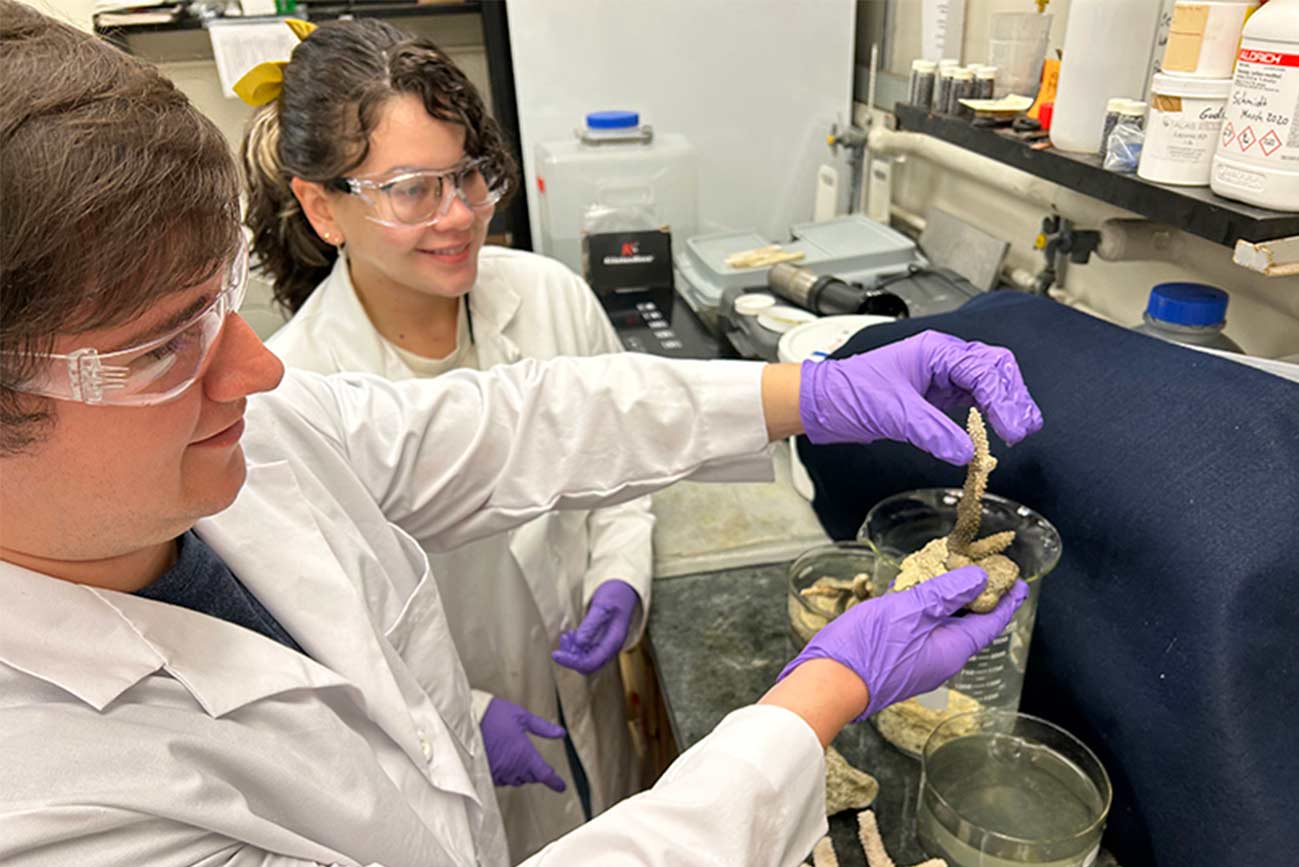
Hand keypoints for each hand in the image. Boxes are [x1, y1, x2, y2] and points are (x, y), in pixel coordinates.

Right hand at [480, 697, 566, 790]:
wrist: (464, 719)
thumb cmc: (493, 715)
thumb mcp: (522, 716)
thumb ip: (543, 728)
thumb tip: (560, 733)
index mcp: (524, 754)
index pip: (544, 774)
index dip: (555, 782)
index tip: (561, 786)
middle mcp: (512, 767)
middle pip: (529, 777)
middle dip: (534, 772)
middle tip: (536, 765)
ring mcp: (498, 772)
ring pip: (515, 780)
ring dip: (519, 773)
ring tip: (517, 761)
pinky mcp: (484, 773)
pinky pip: (500, 779)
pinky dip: (505, 774)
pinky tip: (503, 764)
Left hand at [551, 579, 640, 674]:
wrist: (625, 588)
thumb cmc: (616, 594)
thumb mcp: (602, 606)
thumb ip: (591, 625)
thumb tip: (578, 643)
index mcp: (614, 642)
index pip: (591, 663)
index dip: (572, 662)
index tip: (556, 654)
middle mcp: (610, 648)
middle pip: (587, 665)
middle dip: (571, 656)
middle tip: (564, 637)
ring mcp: (605, 645)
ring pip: (585, 659)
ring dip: (572, 651)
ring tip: (566, 634)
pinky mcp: (600, 641)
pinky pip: (585, 651)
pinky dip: (575, 646)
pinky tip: (571, 634)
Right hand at [778, 566, 1028, 719]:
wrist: (828, 684)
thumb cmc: (869, 649)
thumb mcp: (911, 611)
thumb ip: (946, 593)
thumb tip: (979, 580)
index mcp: (952, 650)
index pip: (990, 623)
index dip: (1006, 601)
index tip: (1017, 583)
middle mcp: (940, 659)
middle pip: (968, 624)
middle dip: (977, 596)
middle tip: (981, 568)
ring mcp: (917, 661)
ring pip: (942, 625)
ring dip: (948, 599)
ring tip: (948, 572)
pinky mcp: (896, 659)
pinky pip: (920, 629)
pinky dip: (924, 608)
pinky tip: (912, 591)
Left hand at [799, 330, 1043, 463]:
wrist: (826, 402)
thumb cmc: (851, 392)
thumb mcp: (893, 412)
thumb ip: (931, 431)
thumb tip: (967, 453)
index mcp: (935, 351)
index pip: (984, 370)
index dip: (1003, 400)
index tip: (1013, 429)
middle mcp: (943, 358)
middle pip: (995, 369)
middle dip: (1014, 396)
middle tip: (1024, 428)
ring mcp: (942, 375)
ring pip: (989, 382)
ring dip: (1006, 403)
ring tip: (1018, 429)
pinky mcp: (937, 393)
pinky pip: (973, 398)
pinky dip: (989, 412)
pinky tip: (995, 429)